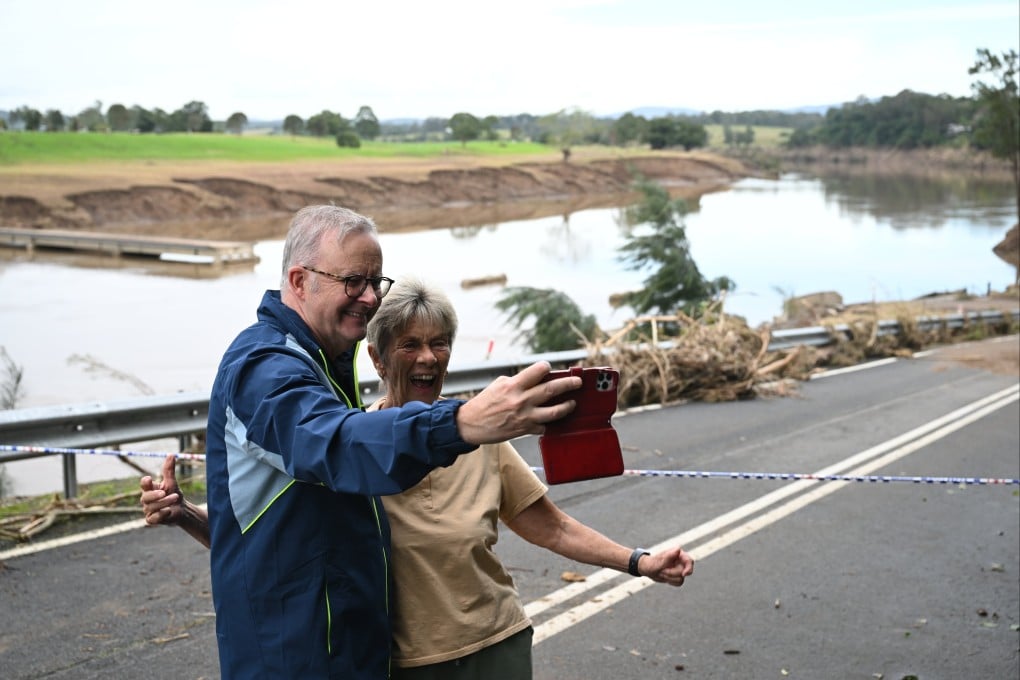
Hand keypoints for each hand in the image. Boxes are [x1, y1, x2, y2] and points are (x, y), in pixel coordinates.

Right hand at [139, 453, 183, 526]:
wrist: (181, 510)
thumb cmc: (173, 494)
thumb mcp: (171, 482)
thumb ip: (169, 470)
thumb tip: (170, 454)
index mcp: (150, 489)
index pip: (143, 484)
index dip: (145, 482)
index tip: (150, 479)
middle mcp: (147, 500)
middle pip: (145, 497)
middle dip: (155, 495)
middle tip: (164, 492)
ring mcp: (148, 510)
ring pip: (151, 507)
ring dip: (164, 502)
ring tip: (175, 498)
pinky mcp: (152, 520)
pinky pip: (153, 518)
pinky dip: (161, 514)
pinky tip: (168, 510)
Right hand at [456, 361, 581, 444]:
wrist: (471, 424)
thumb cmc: (485, 403)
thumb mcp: (499, 385)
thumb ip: (518, 381)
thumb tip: (536, 379)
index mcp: (513, 385)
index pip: (538, 371)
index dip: (547, 367)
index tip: (550, 367)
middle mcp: (521, 400)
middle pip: (552, 389)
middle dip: (568, 384)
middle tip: (578, 382)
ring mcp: (524, 416)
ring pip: (554, 411)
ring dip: (567, 406)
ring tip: (572, 403)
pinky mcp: (524, 429)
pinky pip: (544, 426)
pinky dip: (549, 423)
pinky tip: (553, 421)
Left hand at [638, 546, 694, 586]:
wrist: (647, 569)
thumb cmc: (651, 563)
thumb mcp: (658, 561)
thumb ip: (669, 557)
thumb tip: (678, 549)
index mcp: (678, 553)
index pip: (689, 560)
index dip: (689, 568)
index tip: (684, 574)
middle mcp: (680, 560)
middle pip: (684, 572)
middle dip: (672, 574)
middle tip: (662, 572)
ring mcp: (680, 568)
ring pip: (681, 578)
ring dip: (670, 578)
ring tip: (661, 573)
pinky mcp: (678, 576)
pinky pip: (679, 582)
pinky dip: (671, 581)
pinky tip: (664, 577)